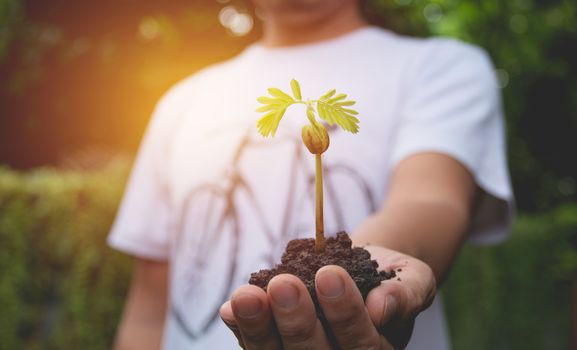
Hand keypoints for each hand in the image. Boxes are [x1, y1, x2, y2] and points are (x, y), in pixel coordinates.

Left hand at [219, 246, 435, 348]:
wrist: (365, 266)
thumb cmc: (392, 276)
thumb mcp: (412, 279)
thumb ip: (403, 295)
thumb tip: (382, 308)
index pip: (361, 343)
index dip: (345, 314)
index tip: (331, 274)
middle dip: (297, 321)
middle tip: (284, 283)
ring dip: (260, 327)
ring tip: (246, 296)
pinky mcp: (276, 345)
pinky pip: (257, 345)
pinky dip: (242, 328)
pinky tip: (231, 310)